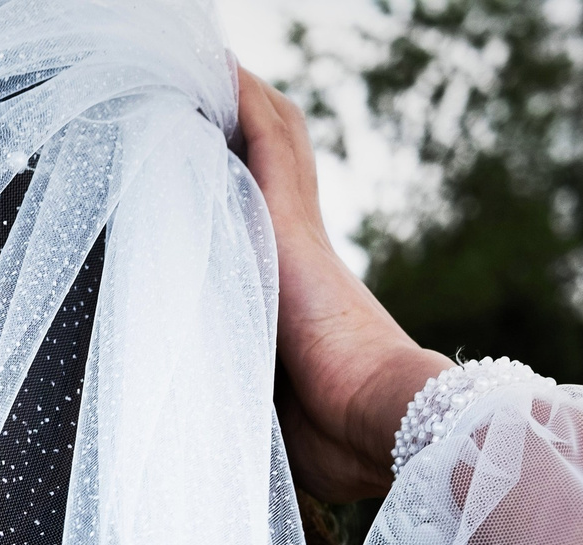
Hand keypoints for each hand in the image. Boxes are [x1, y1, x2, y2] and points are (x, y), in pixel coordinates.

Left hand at [231, 62, 451, 501]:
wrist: (387, 425)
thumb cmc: (338, 440)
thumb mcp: (271, 418)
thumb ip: (242, 402)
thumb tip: (204, 421)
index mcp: (291, 301)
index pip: (260, 222)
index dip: (240, 183)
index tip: (208, 157)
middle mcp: (296, 257)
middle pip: (265, 168)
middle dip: (234, 130)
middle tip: (196, 89)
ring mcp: (295, 236)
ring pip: (268, 146)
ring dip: (237, 105)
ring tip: (201, 66)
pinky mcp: (290, 227)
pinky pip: (268, 146)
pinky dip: (242, 105)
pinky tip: (220, 68)